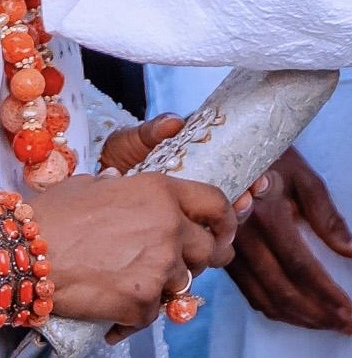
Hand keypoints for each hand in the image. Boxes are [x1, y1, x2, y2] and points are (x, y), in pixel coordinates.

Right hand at [28, 171, 233, 333]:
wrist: (22, 255)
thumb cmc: (50, 218)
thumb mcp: (93, 187)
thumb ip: (126, 190)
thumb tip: (125, 188)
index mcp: (162, 191)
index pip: (216, 204)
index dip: (226, 222)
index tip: (223, 234)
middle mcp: (170, 225)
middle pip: (209, 250)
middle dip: (199, 262)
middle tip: (179, 270)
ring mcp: (160, 264)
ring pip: (182, 285)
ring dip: (163, 290)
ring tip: (133, 290)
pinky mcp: (142, 299)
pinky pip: (153, 315)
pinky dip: (135, 320)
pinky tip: (115, 319)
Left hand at [100, 115, 269, 221]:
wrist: (86, 194)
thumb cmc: (114, 160)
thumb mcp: (130, 141)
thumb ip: (151, 131)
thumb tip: (175, 122)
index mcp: (197, 159)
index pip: (236, 163)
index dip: (253, 171)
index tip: (259, 176)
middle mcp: (199, 185)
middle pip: (238, 191)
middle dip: (250, 194)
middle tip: (251, 193)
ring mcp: (188, 209)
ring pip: (224, 216)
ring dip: (237, 214)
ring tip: (238, 208)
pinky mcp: (176, 229)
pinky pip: (200, 235)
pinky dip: (211, 235)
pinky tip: (212, 234)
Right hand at [225, 146, 351, 334]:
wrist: (221, 147)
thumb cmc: (272, 157)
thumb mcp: (306, 177)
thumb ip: (330, 218)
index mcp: (267, 214)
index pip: (301, 266)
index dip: (325, 292)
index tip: (350, 310)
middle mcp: (243, 237)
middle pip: (281, 289)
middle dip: (316, 313)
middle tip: (345, 326)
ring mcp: (228, 250)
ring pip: (262, 297)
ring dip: (297, 317)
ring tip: (327, 325)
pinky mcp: (222, 257)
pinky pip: (247, 292)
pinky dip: (273, 309)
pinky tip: (295, 314)